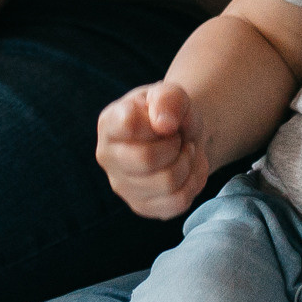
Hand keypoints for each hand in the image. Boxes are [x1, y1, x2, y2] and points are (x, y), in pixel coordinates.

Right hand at [96, 80, 207, 218]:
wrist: (182, 136)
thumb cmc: (171, 113)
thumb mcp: (173, 94)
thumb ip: (168, 99)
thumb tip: (164, 125)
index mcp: (109, 123)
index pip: (129, 125)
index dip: (159, 122)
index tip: (165, 121)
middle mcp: (108, 157)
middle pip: (147, 159)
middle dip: (176, 146)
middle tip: (179, 139)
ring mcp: (122, 185)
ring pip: (166, 183)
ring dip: (188, 164)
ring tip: (185, 152)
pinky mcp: (142, 206)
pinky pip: (176, 202)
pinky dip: (193, 183)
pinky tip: (188, 170)